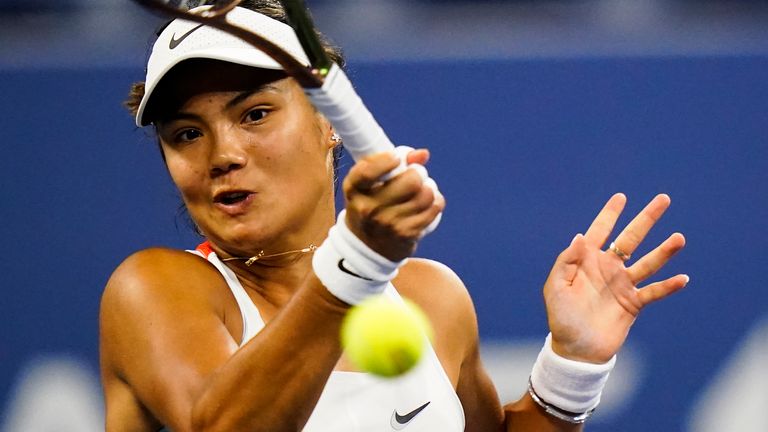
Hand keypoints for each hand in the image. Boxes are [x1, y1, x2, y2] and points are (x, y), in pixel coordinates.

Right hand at [342, 148, 444, 261]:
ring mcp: (387, 223)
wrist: (367, 247)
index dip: (386, 161)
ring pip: (426, 194)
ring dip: (429, 189)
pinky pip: (433, 208)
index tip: (396, 159)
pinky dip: (435, 202)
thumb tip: (423, 154)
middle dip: (418, 173)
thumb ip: (391, 163)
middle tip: (416, 176)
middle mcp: (368, 208)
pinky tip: (428, 203)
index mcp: (354, 189)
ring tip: (421, 191)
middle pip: (411, 181)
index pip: (368, 171)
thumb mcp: (369, 184)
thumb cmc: (371, 205)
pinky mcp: (406, 234)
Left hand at [543, 193, 687, 363]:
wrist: (576, 349)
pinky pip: (653, 292)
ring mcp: (623, 284)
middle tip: (663, 199)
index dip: (609, 214)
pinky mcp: (633, 303)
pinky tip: (682, 278)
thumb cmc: (561, 317)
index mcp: (587, 261)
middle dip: (646, 219)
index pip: (599, 231)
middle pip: (631, 238)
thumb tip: (581, 236)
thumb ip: (567, 261)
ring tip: (679, 239)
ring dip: (663, 251)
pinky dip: (667, 286)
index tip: (621, 197)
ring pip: (647, 262)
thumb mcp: (555, 287)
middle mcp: (608, 268)